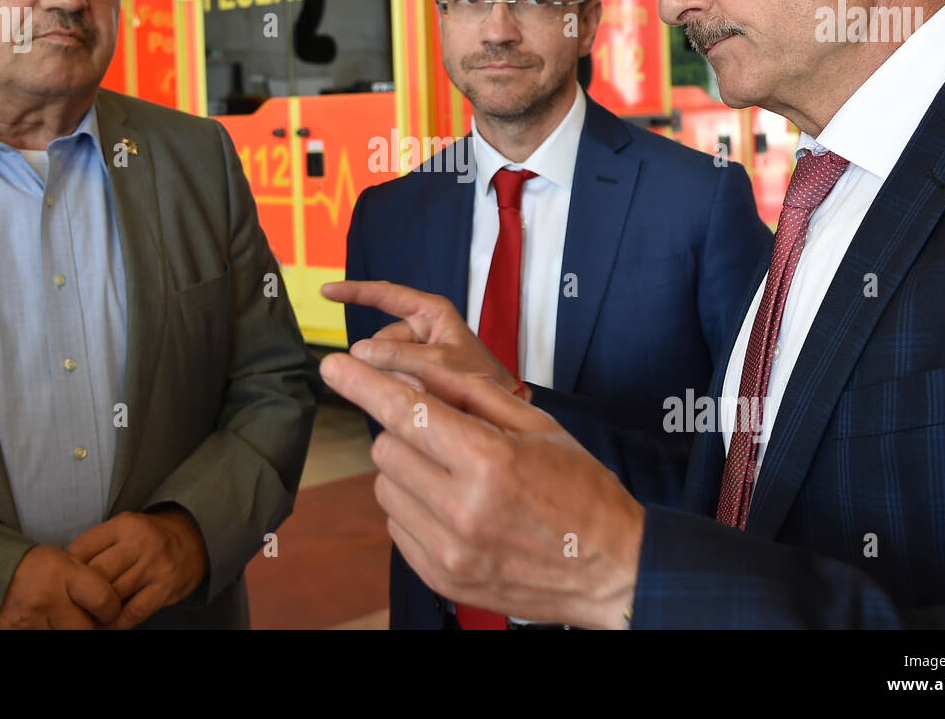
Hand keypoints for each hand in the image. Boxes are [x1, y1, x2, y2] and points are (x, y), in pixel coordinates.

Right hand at [0, 544, 121, 628]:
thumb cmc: (37, 567)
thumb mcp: (66, 561)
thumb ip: (89, 582)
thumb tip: (112, 608)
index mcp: (61, 572)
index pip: (103, 600)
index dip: (112, 610)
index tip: (110, 610)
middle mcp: (45, 598)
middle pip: (85, 628)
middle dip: (91, 626)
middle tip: (88, 619)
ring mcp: (28, 621)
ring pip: (66, 637)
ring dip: (70, 631)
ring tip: (67, 620)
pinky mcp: (14, 634)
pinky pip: (45, 639)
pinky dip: (52, 633)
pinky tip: (52, 625)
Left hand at [65, 508, 208, 629]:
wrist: (194, 540)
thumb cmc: (148, 538)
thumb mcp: (125, 528)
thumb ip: (98, 544)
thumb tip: (63, 570)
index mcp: (124, 524)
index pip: (82, 548)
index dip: (66, 569)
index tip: (61, 581)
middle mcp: (140, 543)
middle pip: (96, 574)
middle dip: (79, 592)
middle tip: (68, 604)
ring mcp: (155, 566)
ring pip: (112, 595)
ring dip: (95, 611)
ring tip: (83, 618)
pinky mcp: (165, 588)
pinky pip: (133, 613)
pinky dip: (115, 624)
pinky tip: (106, 626)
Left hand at [319, 348, 642, 628]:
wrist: (612, 569)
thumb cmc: (580, 489)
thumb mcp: (536, 426)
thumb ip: (471, 393)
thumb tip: (413, 370)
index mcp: (489, 462)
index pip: (405, 413)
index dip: (363, 384)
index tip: (332, 366)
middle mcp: (462, 510)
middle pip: (387, 448)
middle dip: (402, 430)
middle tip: (439, 433)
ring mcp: (449, 551)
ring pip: (385, 487)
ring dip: (406, 469)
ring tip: (453, 474)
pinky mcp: (441, 578)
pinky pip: (396, 526)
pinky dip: (413, 506)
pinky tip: (453, 506)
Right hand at [322, 280, 527, 401]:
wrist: (497, 409)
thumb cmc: (479, 379)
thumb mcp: (440, 364)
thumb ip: (400, 357)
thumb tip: (358, 353)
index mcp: (430, 312)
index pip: (386, 296)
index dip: (355, 292)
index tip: (325, 291)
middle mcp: (420, 328)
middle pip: (379, 340)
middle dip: (386, 362)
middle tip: (414, 381)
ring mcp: (415, 351)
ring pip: (381, 362)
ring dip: (393, 379)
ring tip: (423, 390)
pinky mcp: (412, 372)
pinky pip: (389, 376)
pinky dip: (396, 387)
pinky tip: (416, 395)